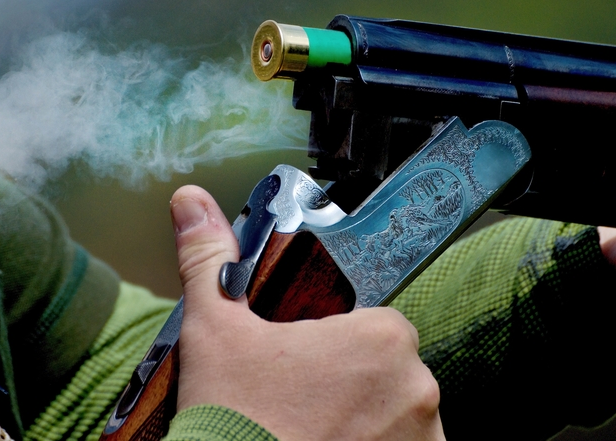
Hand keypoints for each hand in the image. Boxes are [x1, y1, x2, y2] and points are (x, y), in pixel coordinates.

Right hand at [171, 185, 444, 440]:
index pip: (372, 324)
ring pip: (396, 416)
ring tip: (310, 433)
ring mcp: (425, 439)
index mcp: (381, 336)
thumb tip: (190, 198)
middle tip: (298, 403)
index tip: (301, 365)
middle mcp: (419, 387)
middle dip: (349, 384)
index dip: (334, 342)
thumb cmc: (232, 417)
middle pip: (386, 371)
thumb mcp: (213, 331)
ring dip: (366, 424)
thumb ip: (211, 260)